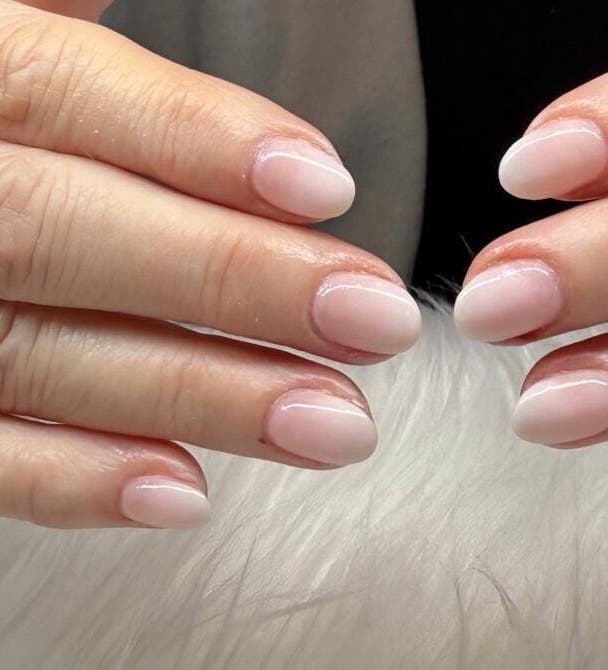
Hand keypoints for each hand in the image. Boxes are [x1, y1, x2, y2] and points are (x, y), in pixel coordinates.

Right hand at [0, 1, 421, 528]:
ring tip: (332, 425)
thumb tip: (158, 34)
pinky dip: (72, 480)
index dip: (196, 140)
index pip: (63, 93)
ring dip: (198, 396)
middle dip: (234, 282)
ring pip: (40, 354)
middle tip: (375, 322)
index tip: (328, 186)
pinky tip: (185, 492)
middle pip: (67, 232)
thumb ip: (58, 20)